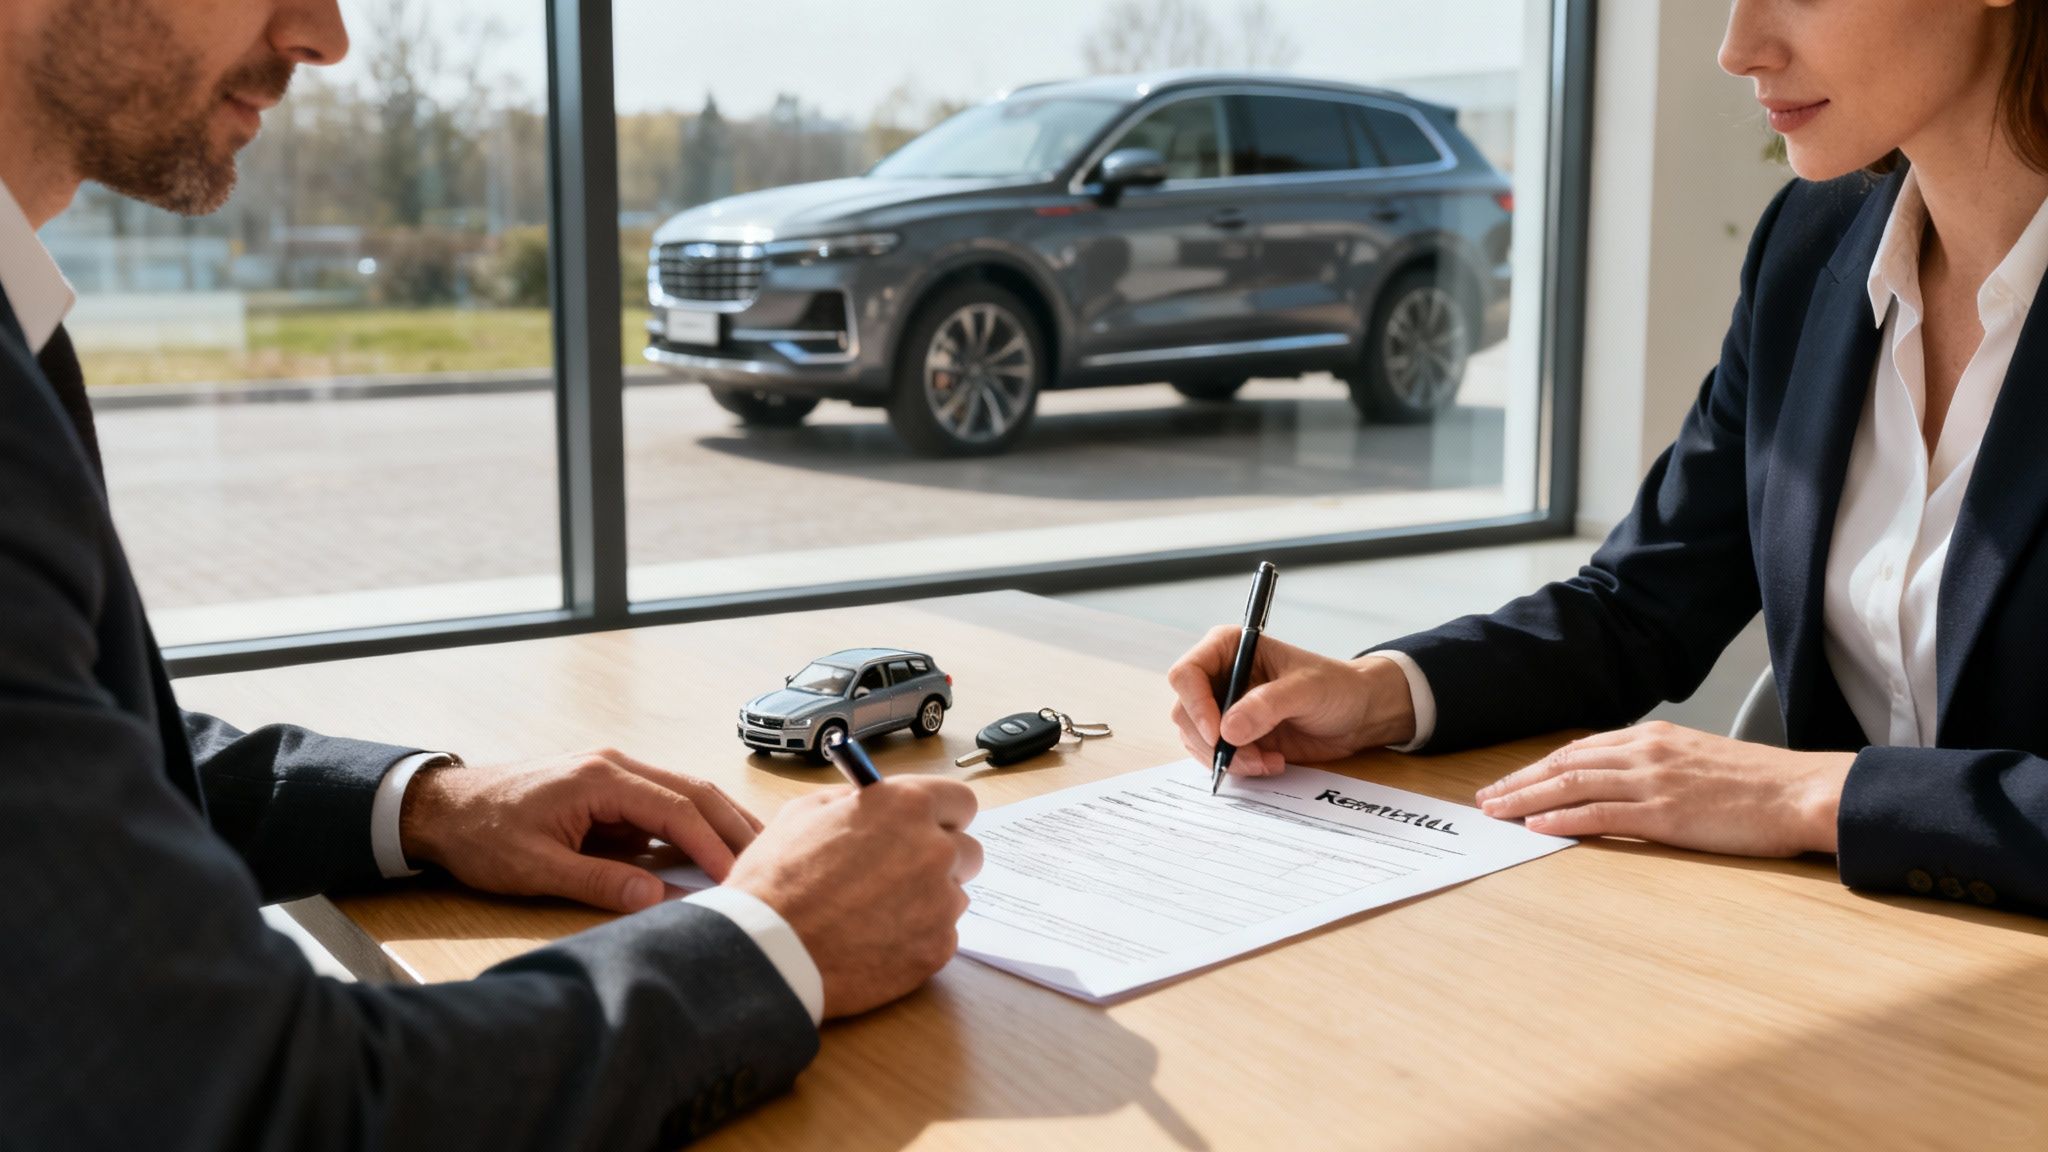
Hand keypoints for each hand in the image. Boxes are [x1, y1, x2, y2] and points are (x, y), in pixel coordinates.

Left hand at [399, 750, 764, 912]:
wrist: (443, 807)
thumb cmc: (482, 833)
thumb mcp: (535, 867)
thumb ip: (598, 881)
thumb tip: (655, 898)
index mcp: (601, 777)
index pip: (676, 810)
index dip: (712, 846)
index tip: (737, 877)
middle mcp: (616, 765)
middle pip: (695, 791)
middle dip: (735, 826)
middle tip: (770, 861)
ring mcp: (615, 773)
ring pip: (686, 793)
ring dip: (721, 823)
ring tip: (756, 855)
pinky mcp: (611, 790)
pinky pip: (665, 804)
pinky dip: (695, 825)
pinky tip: (714, 850)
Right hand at [724, 776, 980, 1019]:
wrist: (767, 952)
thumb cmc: (777, 881)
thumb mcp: (803, 813)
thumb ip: (854, 801)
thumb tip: (873, 800)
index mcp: (906, 807)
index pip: (960, 801)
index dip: (942, 814)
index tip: (929, 825)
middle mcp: (934, 850)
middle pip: (967, 850)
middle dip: (941, 858)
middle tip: (903, 872)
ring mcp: (940, 903)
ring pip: (954, 895)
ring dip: (928, 900)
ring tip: (878, 912)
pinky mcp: (937, 948)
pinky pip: (941, 935)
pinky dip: (917, 937)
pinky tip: (877, 940)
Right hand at [1166, 626, 1416, 776]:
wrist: (1357, 714)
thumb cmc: (1336, 687)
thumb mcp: (1306, 690)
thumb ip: (1267, 705)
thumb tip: (1228, 729)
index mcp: (1228, 648)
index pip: (1187, 674)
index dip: (1195, 705)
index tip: (1219, 734)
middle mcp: (1219, 677)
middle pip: (1185, 712)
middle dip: (1212, 742)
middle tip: (1248, 758)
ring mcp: (1223, 709)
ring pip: (1196, 739)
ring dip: (1227, 758)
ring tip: (1267, 761)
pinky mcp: (1234, 736)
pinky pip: (1215, 757)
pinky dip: (1238, 767)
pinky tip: (1271, 762)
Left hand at [1475, 721, 1852, 855]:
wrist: (1803, 791)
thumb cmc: (1760, 784)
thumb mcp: (1698, 760)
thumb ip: (1658, 765)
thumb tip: (1623, 782)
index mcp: (1653, 737)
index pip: (1579, 749)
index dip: (1539, 767)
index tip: (1511, 782)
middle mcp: (1646, 752)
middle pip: (1565, 764)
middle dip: (1520, 782)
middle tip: (1486, 800)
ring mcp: (1653, 781)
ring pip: (1572, 785)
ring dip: (1527, 799)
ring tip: (1497, 813)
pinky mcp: (1665, 813)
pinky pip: (1601, 814)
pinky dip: (1563, 819)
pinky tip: (1537, 826)